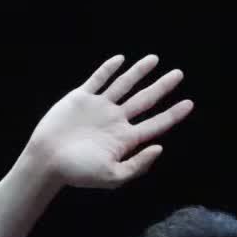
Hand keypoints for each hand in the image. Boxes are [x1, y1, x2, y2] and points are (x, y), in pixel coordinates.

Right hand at [19, 54, 193, 188]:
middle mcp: (115, 120)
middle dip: (162, 87)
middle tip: (179, 74)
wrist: (46, 161)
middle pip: (145, 100)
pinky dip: (108, 69)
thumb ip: (137, 165)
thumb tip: (159, 147)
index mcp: (124, 139)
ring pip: (124, 85)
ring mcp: (98, 108)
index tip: (189, 103)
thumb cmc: (77, 172)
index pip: (155, 124)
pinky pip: (98, 80)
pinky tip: (120, 60)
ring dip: (139, 72)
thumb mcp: (112, 176)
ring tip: (154, 60)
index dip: (173, 114)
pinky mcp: (81, 99)